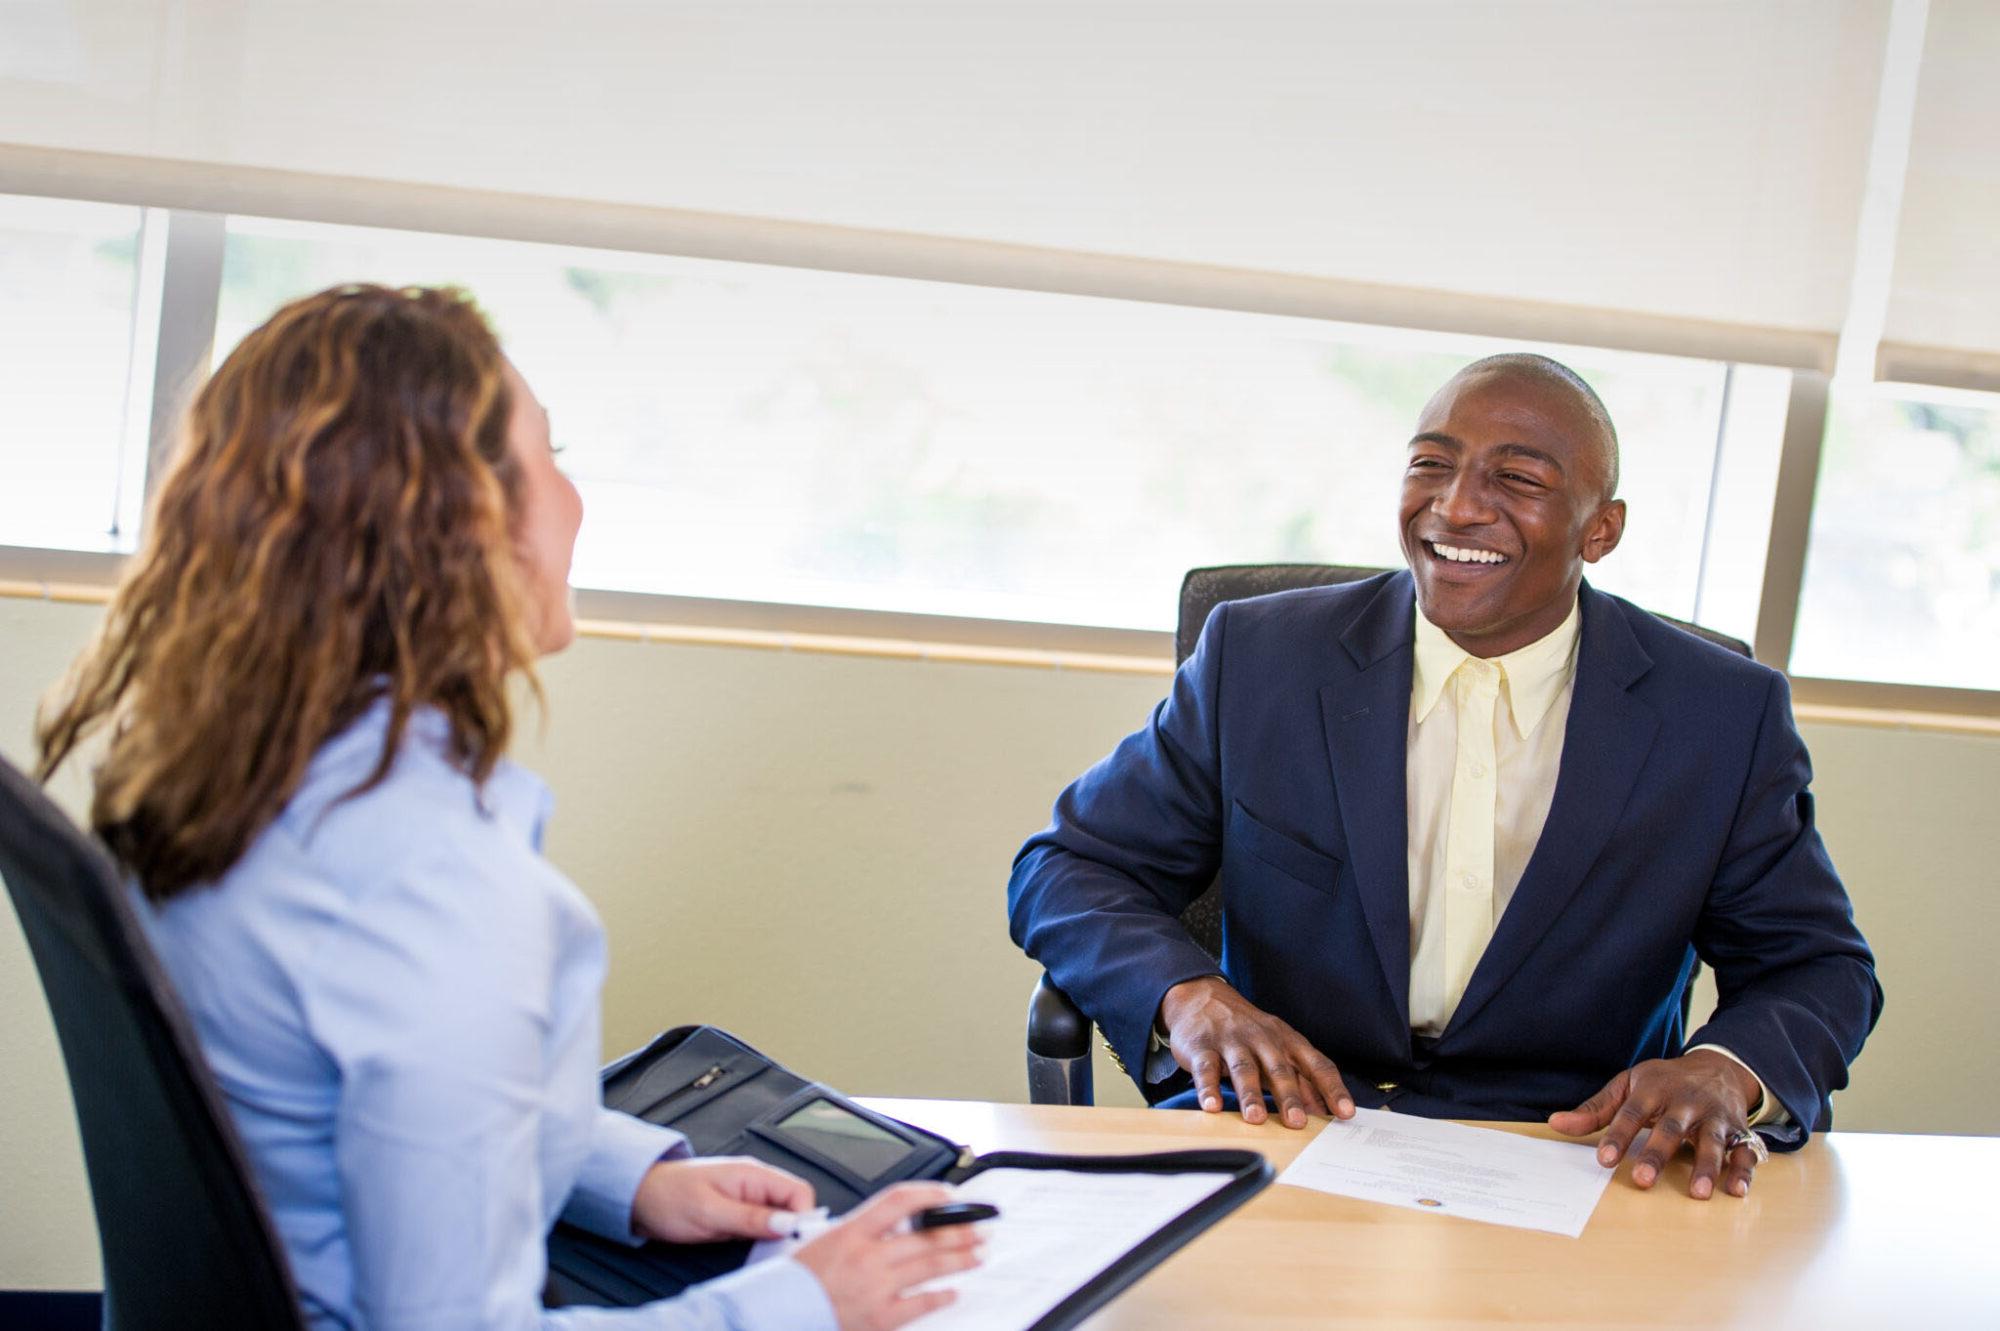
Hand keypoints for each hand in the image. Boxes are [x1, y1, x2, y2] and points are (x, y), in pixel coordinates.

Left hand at [630, 1156, 813, 1243]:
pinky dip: (763, 1239)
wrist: (639, 1198)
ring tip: (761, 1250)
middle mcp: (754, 1184)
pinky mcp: (738, 1214)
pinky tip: (752, 1249)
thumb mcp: (710, 1211)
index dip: (802, 1217)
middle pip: (793, 1205)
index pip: (799, 1191)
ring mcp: (747, 1199)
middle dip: (791, 1229)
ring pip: (779, 1218)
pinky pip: (763, 1226)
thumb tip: (787, 1223)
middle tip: (776, 1249)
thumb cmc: (668, 1196)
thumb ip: (750, 1218)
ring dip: (775, 1236)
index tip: (792, 1240)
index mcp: (753, 1174)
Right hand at [793, 1183, 983, 1330]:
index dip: (930, 1194)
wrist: (775, 1315)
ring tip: (978, 1253)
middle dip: (959, 1231)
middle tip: (979, 1228)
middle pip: (925, 1236)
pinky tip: (953, 1292)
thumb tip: (893, 1225)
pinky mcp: (879, 1317)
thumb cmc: (795, 1281)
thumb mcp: (822, 1240)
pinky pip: (920, 1304)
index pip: (900, 1201)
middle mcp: (867, 1257)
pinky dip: (940, 1296)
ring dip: (960, 1258)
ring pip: (930, 1266)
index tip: (949, 1196)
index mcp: (851, 1231)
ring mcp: (876, 1287)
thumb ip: (858, 1231)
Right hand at [1159, 976, 1353, 1127]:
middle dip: (1289, 1096)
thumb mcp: (1278, 1048)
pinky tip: (1212, 1106)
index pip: (1316, 1064)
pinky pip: (1207, 1069)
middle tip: (1296, 1122)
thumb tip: (1323, 1111)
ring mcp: (1232, 1042)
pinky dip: (1208, 1088)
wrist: (1202, 998)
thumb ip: (1300, 1079)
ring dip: (1250, 1094)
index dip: (1332, 1088)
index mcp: (1287, 1041)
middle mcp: (1262, 1039)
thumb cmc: (1247, 1031)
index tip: (1346, 1112)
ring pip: (1244, 1069)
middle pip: (1279, 1068)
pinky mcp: (1202, 1047)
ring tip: (1255, 1118)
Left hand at [1548, 1050, 1764, 1199]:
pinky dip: (1743, 1170)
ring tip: (1697, 1193)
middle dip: (1657, 1154)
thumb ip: (1596, 1109)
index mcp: (1654, 1089)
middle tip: (1641, 1179)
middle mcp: (1686, 1102)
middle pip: (1671, 1128)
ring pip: (1711, 1141)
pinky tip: (1736, 1190)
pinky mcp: (1738, 1131)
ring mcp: (1715, 1116)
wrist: (1717, 1067)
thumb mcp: (1629, 1086)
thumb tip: (1556, 1123)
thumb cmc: (1664, 1082)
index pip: (1631, 1113)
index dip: (1617, 1136)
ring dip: (1706, 1167)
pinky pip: (1745, 1151)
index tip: (1603, 1159)